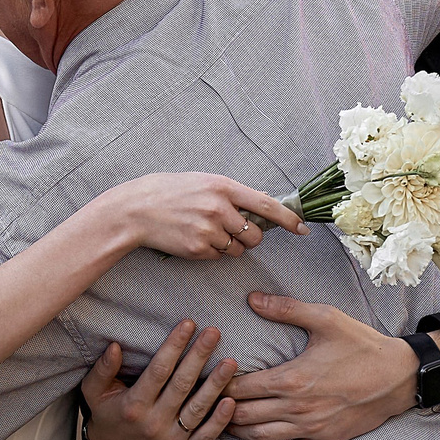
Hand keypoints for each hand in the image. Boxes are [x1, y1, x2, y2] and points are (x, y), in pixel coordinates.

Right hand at [80, 322, 238, 439]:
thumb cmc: (106, 413)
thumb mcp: (94, 390)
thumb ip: (102, 369)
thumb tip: (115, 346)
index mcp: (133, 406)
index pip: (158, 371)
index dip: (174, 346)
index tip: (188, 324)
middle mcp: (152, 424)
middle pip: (182, 385)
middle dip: (199, 356)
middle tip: (213, 333)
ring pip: (197, 409)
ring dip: (216, 384)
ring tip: (230, 362)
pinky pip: (205, 437)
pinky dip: (220, 421)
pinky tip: (231, 401)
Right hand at [101, 173, 306, 260]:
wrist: (136, 209)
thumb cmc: (170, 192)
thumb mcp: (203, 182)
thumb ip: (230, 194)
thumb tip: (259, 206)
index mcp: (223, 186)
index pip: (265, 204)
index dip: (288, 219)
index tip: (302, 229)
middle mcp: (219, 208)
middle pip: (255, 235)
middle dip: (250, 237)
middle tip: (233, 230)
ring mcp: (208, 230)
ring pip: (238, 249)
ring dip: (230, 246)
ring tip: (206, 231)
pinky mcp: (198, 249)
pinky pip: (219, 257)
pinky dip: (212, 252)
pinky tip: (194, 238)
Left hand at [225, 292, 439, 439]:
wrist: (399, 377)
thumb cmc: (362, 345)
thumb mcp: (326, 318)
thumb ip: (286, 308)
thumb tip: (252, 298)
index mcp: (292, 379)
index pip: (241, 388)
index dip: (221, 384)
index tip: (210, 378)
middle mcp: (297, 409)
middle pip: (245, 415)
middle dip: (222, 408)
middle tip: (209, 400)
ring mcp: (310, 429)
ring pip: (260, 437)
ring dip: (237, 431)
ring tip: (223, 420)